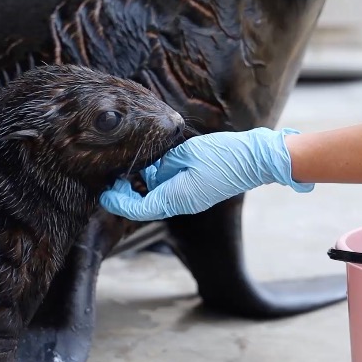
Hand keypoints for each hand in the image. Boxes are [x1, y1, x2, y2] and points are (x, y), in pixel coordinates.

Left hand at [99, 127, 314, 220]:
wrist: (256, 160)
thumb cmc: (225, 155)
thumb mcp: (186, 153)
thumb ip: (163, 163)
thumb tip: (147, 170)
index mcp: (177, 197)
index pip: (138, 208)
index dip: (118, 202)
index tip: (104, 193)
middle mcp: (182, 203)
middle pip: (144, 206)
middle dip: (125, 196)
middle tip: (111, 180)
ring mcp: (190, 200)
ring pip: (156, 199)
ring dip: (140, 190)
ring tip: (125, 173)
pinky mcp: (196, 193)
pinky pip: (169, 192)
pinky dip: (155, 185)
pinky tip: (150, 170)